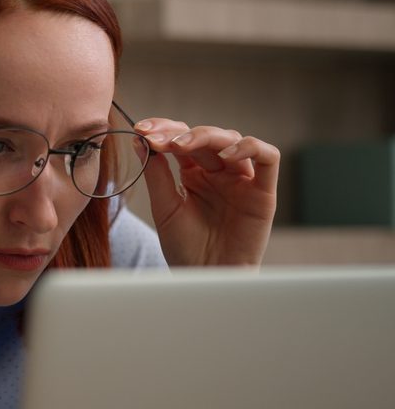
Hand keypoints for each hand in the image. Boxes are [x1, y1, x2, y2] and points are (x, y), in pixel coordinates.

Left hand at [134, 119, 279, 265]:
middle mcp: (218, 172)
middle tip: (155, 137)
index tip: (141, 130)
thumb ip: (156, 174)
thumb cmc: (186, 248)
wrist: (205, 279)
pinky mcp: (263, 192)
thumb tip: (139, 140)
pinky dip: (250, 148)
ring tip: (180, 145)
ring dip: (206, 136)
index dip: (163, 130)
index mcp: (194, 174)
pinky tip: (226, 155)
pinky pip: (268, 158)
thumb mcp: (165, 207)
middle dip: (177, 132)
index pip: (181, 139)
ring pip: (233, 139)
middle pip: (204, 136)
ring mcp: (241, 180)